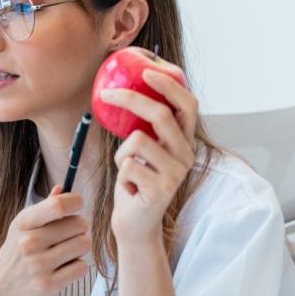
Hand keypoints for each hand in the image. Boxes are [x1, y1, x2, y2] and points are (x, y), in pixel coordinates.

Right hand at [0, 184, 90, 295]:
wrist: (0, 291)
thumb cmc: (17, 254)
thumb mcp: (23, 227)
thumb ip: (44, 208)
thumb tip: (62, 188)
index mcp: (24, 223)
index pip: (58, 206)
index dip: (75, 202)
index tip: (76, 206)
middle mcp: (29, 243)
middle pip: (79, 224)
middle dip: (80, 228)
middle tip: (71, 235)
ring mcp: (38, 265)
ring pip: (84, 244)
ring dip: (81, 248)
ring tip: (67, 252)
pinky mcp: (48, 285)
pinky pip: (82, 267)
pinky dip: (78, 267)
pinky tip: (64, 268)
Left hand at [103, 61, 198, 247]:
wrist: (135, 224)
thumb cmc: (135, 184)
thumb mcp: (142, 152)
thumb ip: (145, 128)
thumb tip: (126, 89)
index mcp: (185, 142)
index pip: (187, 104)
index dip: (170, 85)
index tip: (147, 70)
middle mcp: (186, 155)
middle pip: (161, 115)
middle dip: (131, 99)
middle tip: (107, 93)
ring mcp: (176, 173)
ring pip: (137, 140)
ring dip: (121, 153)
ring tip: (127, 170)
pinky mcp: (161, 189)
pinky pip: (127, 164)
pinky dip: (120, 173)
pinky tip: (129, 188)